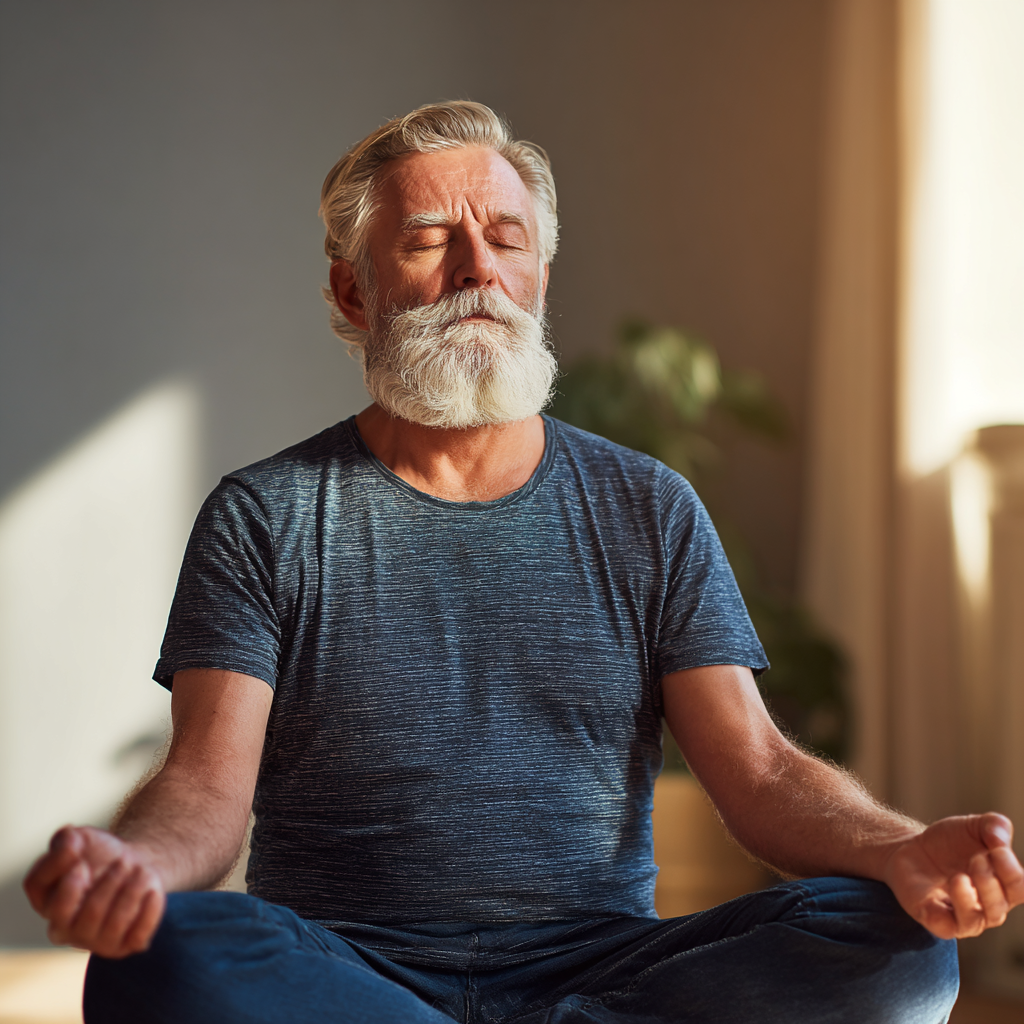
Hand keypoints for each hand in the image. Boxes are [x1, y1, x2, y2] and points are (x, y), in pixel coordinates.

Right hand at [23, 826, 165, 957]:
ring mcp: (94, 942)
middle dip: (111, 883)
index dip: (67, 880)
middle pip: (88, 915)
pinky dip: (149, 910)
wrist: (134, 865)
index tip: (81, 861)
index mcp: (47, 904)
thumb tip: (68, 848)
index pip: (48, 901)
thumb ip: (65, 839)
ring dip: (133, 892)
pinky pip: (138, 935)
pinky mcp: (124, 945)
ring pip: (115, 925)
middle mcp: (65, 930)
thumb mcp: (80, 838)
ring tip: (141, 871)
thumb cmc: (100, 855)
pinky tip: (151, 891)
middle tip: (122, 863)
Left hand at [883, 813, 1023, 938]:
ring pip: (977, 920)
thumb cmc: (950, 842)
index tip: (996, 849)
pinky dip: (951, 909)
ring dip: (970, 897)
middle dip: (990, 882)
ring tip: (960, 875)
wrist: (912, 848)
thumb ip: (995, 825)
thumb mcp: (974, 826)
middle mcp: (988, 907)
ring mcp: (963, 917)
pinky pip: (950, 926)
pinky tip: (950, 886)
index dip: (1011, 871)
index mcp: (1003, 887)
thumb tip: (1000, 842)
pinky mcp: (938, 921)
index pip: (1020, 889)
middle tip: (976, 859)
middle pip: (1000, 906)